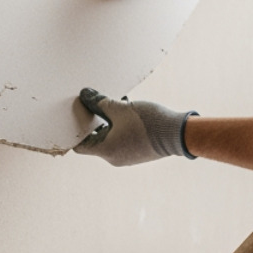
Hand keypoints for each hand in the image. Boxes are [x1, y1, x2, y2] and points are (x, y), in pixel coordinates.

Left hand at [73, 88, 195, 165]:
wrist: (179, 134)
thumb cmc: (147, 122)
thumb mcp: (120, 108)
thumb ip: (100, 101)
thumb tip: (85, 95)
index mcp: (106, 150)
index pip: (79, 144)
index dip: (73, 129)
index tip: (73, 115)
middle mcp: (114, 158)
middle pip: (94, 139)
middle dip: (93, 120)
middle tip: (92, 103)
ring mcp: (126, 156)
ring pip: (110, 136)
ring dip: (109, 120)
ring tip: (113, 102)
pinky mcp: (137, 152)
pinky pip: (122, 138)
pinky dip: (120, 125)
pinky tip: (127, 108)